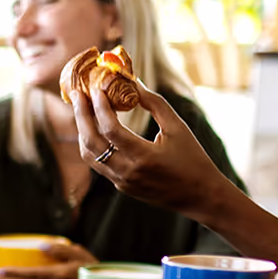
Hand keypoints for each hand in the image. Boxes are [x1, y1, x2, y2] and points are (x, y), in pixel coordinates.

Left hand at [71, 85, 234, 216]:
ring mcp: (122, 182)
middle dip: (81, 116)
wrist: (200, 196)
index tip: (95, 89)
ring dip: (82, 130)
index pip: (112, 131)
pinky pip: (98, 163)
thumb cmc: (193, 159)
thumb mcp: (178, 128)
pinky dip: (92, 143)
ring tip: (81, 108)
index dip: (100, 108)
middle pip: (92, 143)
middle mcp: (129, 172)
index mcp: (145, 157)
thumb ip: (155, 104)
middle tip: (77, 94)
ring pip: (90, 155)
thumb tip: (133, 82)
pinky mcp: (121, 186)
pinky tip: (93, 127)